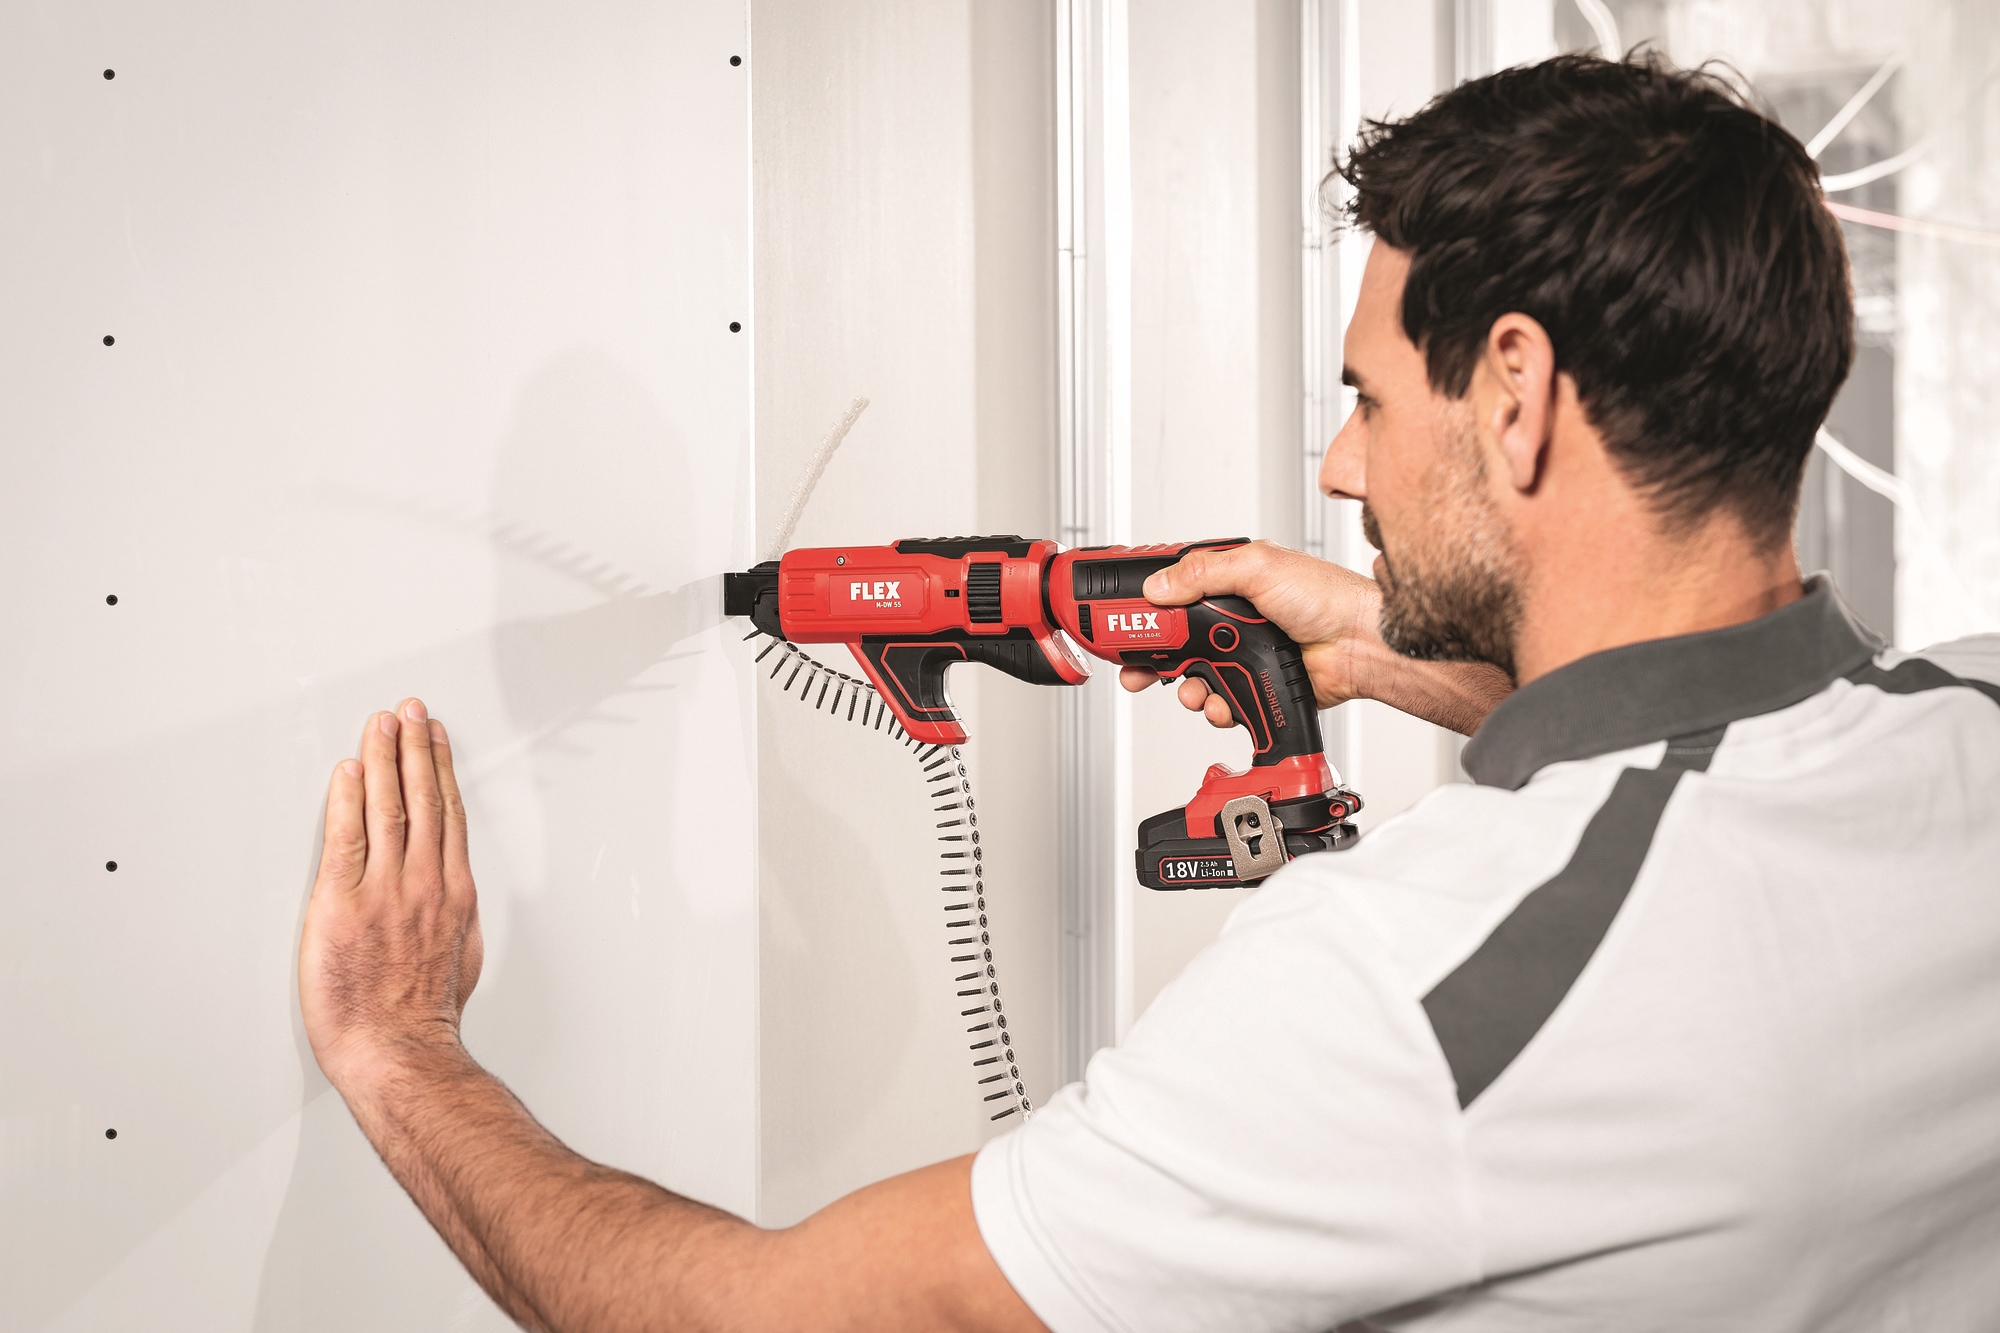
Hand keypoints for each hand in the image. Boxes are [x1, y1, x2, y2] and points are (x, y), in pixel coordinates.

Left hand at [300, 698, 483, 1098]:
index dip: (440, 769)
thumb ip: (453, 916)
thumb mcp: (461, 957)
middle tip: (409, 711)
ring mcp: (385, 890)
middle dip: (415, 747)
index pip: (447, 814)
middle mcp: (424, 882)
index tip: (434, 738)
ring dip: (385, 758)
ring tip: (382, 724)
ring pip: (389, 807)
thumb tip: (449, 898)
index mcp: (454, 893)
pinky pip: (347, 837)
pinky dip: (350, 799)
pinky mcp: (343, 903)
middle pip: (422, 798)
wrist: (399, 1050)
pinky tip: (350, 771)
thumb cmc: (426, 1016)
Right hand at [1117, 541, 1511, 736]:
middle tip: (1136, 670)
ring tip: (1193, 689)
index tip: (1120, 624)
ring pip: (1192, 677)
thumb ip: (1202, 573)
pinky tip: (1224, 702)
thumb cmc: (1327, 597)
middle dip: (1152, 659)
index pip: (1173, 594)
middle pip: (1173, 642)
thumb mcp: (1258, 567)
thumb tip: (1159, 587)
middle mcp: (1233, 619)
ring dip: (1186, 688)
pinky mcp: (1255, 685)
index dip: (1144, 611)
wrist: (1362, 645)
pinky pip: (1220, 702)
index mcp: (1229, 583)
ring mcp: (1242, 654)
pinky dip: (1216, 707)